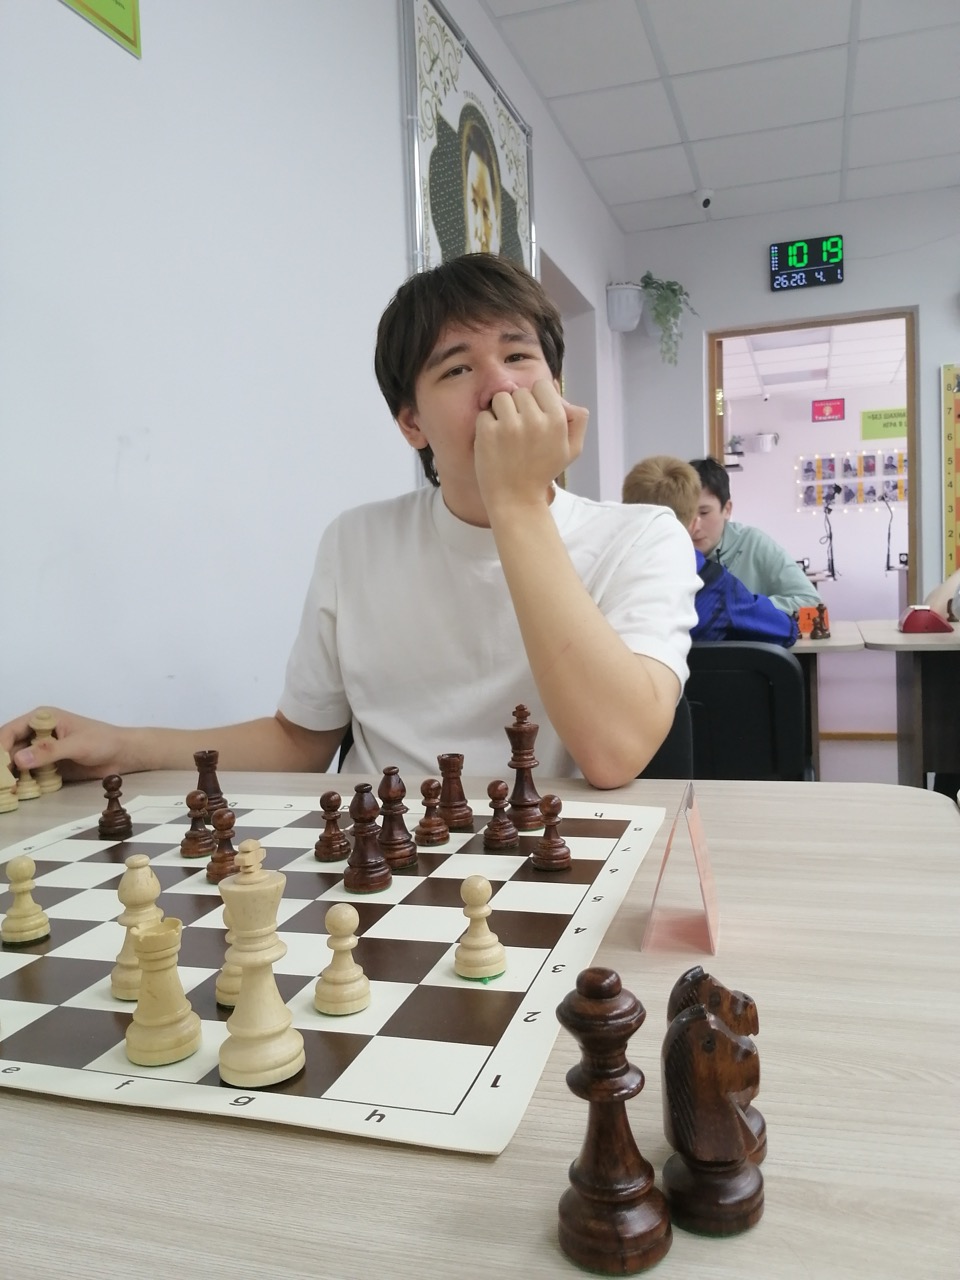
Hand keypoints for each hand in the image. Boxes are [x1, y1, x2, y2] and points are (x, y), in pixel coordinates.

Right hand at [0, 707, 136, 782]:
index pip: (10, 731)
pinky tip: (18, 793)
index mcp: (42, 718)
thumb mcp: (76, 745)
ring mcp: (40, 751)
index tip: (0, 766)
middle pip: (10, 748)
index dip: (1, 748)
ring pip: (16, 763)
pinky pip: (28, 774)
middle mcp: (36, 733)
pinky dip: (22, 782)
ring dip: (10, 776)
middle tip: (2, 783)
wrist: (121, 755)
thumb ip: (49, 751)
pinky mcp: (46, 766)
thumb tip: (19, 759)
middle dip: (3, 764)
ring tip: (7, 790)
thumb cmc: (103, 741)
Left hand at [474, 380, 588, 514]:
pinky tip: (494, 443)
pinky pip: (484, 413)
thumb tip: (559, 387)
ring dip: (501, 413)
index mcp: (557, 421)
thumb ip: (577, 418)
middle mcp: (535, 420)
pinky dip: (486, 425)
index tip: (534, 417)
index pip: (542, 385)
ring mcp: (509, 426)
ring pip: (501, 398)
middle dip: (518, 408)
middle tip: (520, 433)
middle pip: (520, 392)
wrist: (516, 499)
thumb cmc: (543, 472)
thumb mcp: (572, 449)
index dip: (537, 399)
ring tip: (506, 435)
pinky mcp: (487, 433)